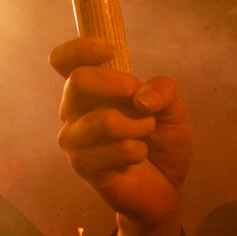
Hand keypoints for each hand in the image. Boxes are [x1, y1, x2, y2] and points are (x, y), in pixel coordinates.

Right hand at [52, 38, 190, 229]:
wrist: (165, 187)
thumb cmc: (161, 142)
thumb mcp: (174, 108)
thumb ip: (163, 91)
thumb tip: (141, 97)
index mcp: (89, 91)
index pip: (63, 60)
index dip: (81, 48)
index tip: (110, 51)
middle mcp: (73, 112)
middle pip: (78, 81)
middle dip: (121, 86)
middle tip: (143, 104)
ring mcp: (74, 140)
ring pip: (102, 120)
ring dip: (138, 127)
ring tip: (144, 138)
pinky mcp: (83, 167)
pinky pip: (114, 151)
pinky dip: (137, 152)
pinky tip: (136, 159)